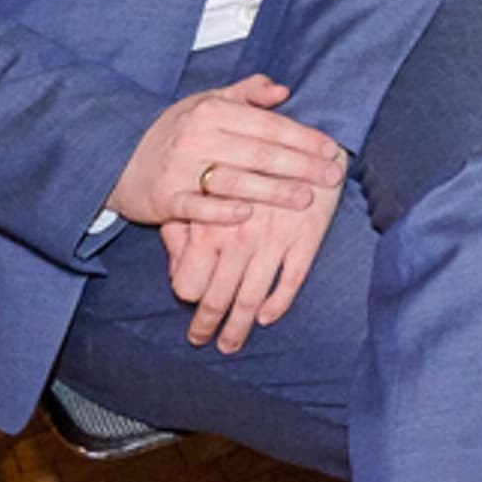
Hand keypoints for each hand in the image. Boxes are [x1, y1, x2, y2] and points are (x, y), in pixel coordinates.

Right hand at [108, 77, 342, 229]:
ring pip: (234, 180)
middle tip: (332, 176)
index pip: (268, 124)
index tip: (331, 149)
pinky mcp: (164, 199)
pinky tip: (247, 215)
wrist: (117, 157)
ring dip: (271, 190)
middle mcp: (197, 136)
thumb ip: (247, 93)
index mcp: (212, 110)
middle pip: (258, 152)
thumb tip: (283, 90)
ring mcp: (179, 169)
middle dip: (300, 165)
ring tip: (304, 198)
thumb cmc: (175, 131)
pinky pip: (196, 207)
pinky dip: (221, 211)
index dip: (303, 137)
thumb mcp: (207, 101)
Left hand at [166, 166, 344, 352]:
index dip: (186, 293)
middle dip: (207, 325)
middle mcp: (238, 238)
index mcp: (210, 224)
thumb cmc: (250, 159)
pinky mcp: (305, 239)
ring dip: (238, 328)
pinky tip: (267, 317)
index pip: (188, 282)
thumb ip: (185, 223)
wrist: (307, 137)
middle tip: (201, 341)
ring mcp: (273, 241)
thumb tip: (174, 260)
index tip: (188, 302)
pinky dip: (277, 304)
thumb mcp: (207, 182)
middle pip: (216, 298)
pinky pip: (290, 283)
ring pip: (251, 299)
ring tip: (230, 344)